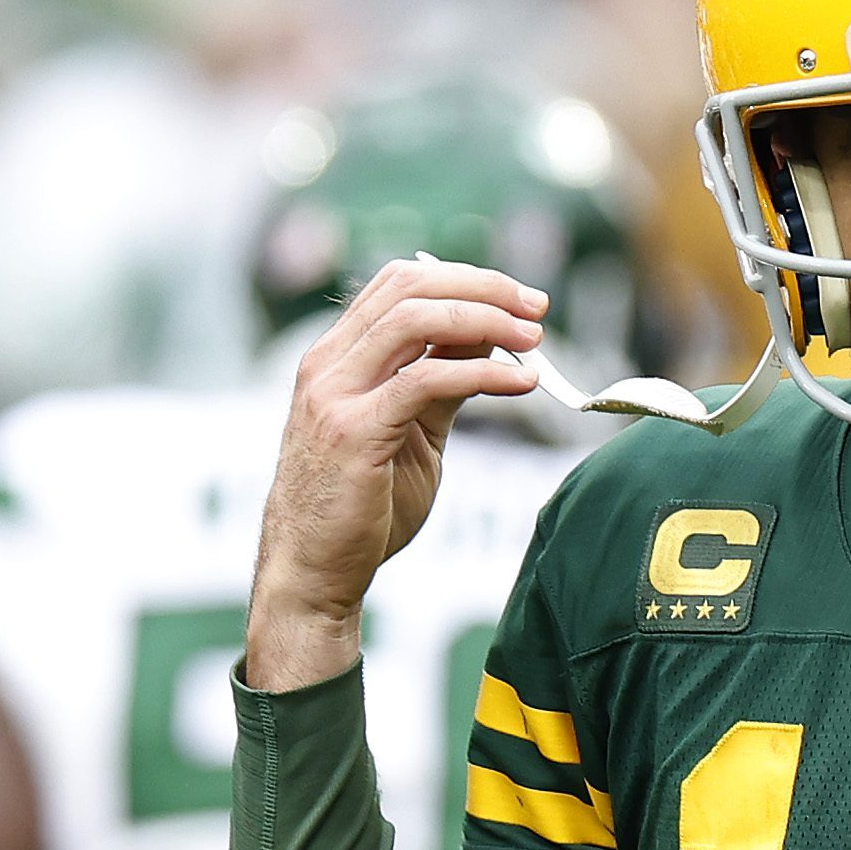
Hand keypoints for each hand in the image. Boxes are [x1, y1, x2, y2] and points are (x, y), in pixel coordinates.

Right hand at [248, 256, 545, 690]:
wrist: (314, 571)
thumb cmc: (361, 508)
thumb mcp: (411, 432)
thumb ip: (441, 385)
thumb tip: (491, 341)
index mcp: (337, 357)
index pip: (400, 283)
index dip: (464, 278)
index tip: (519, 297)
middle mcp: (328, 365)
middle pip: (410, 288)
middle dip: (483, 288)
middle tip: (536, 307)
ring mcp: (334, 394)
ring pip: (416, 319)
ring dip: (485, 319)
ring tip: (533, 337)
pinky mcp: (354, 431)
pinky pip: (426, 381)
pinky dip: (482, 372)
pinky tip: (521, 383)